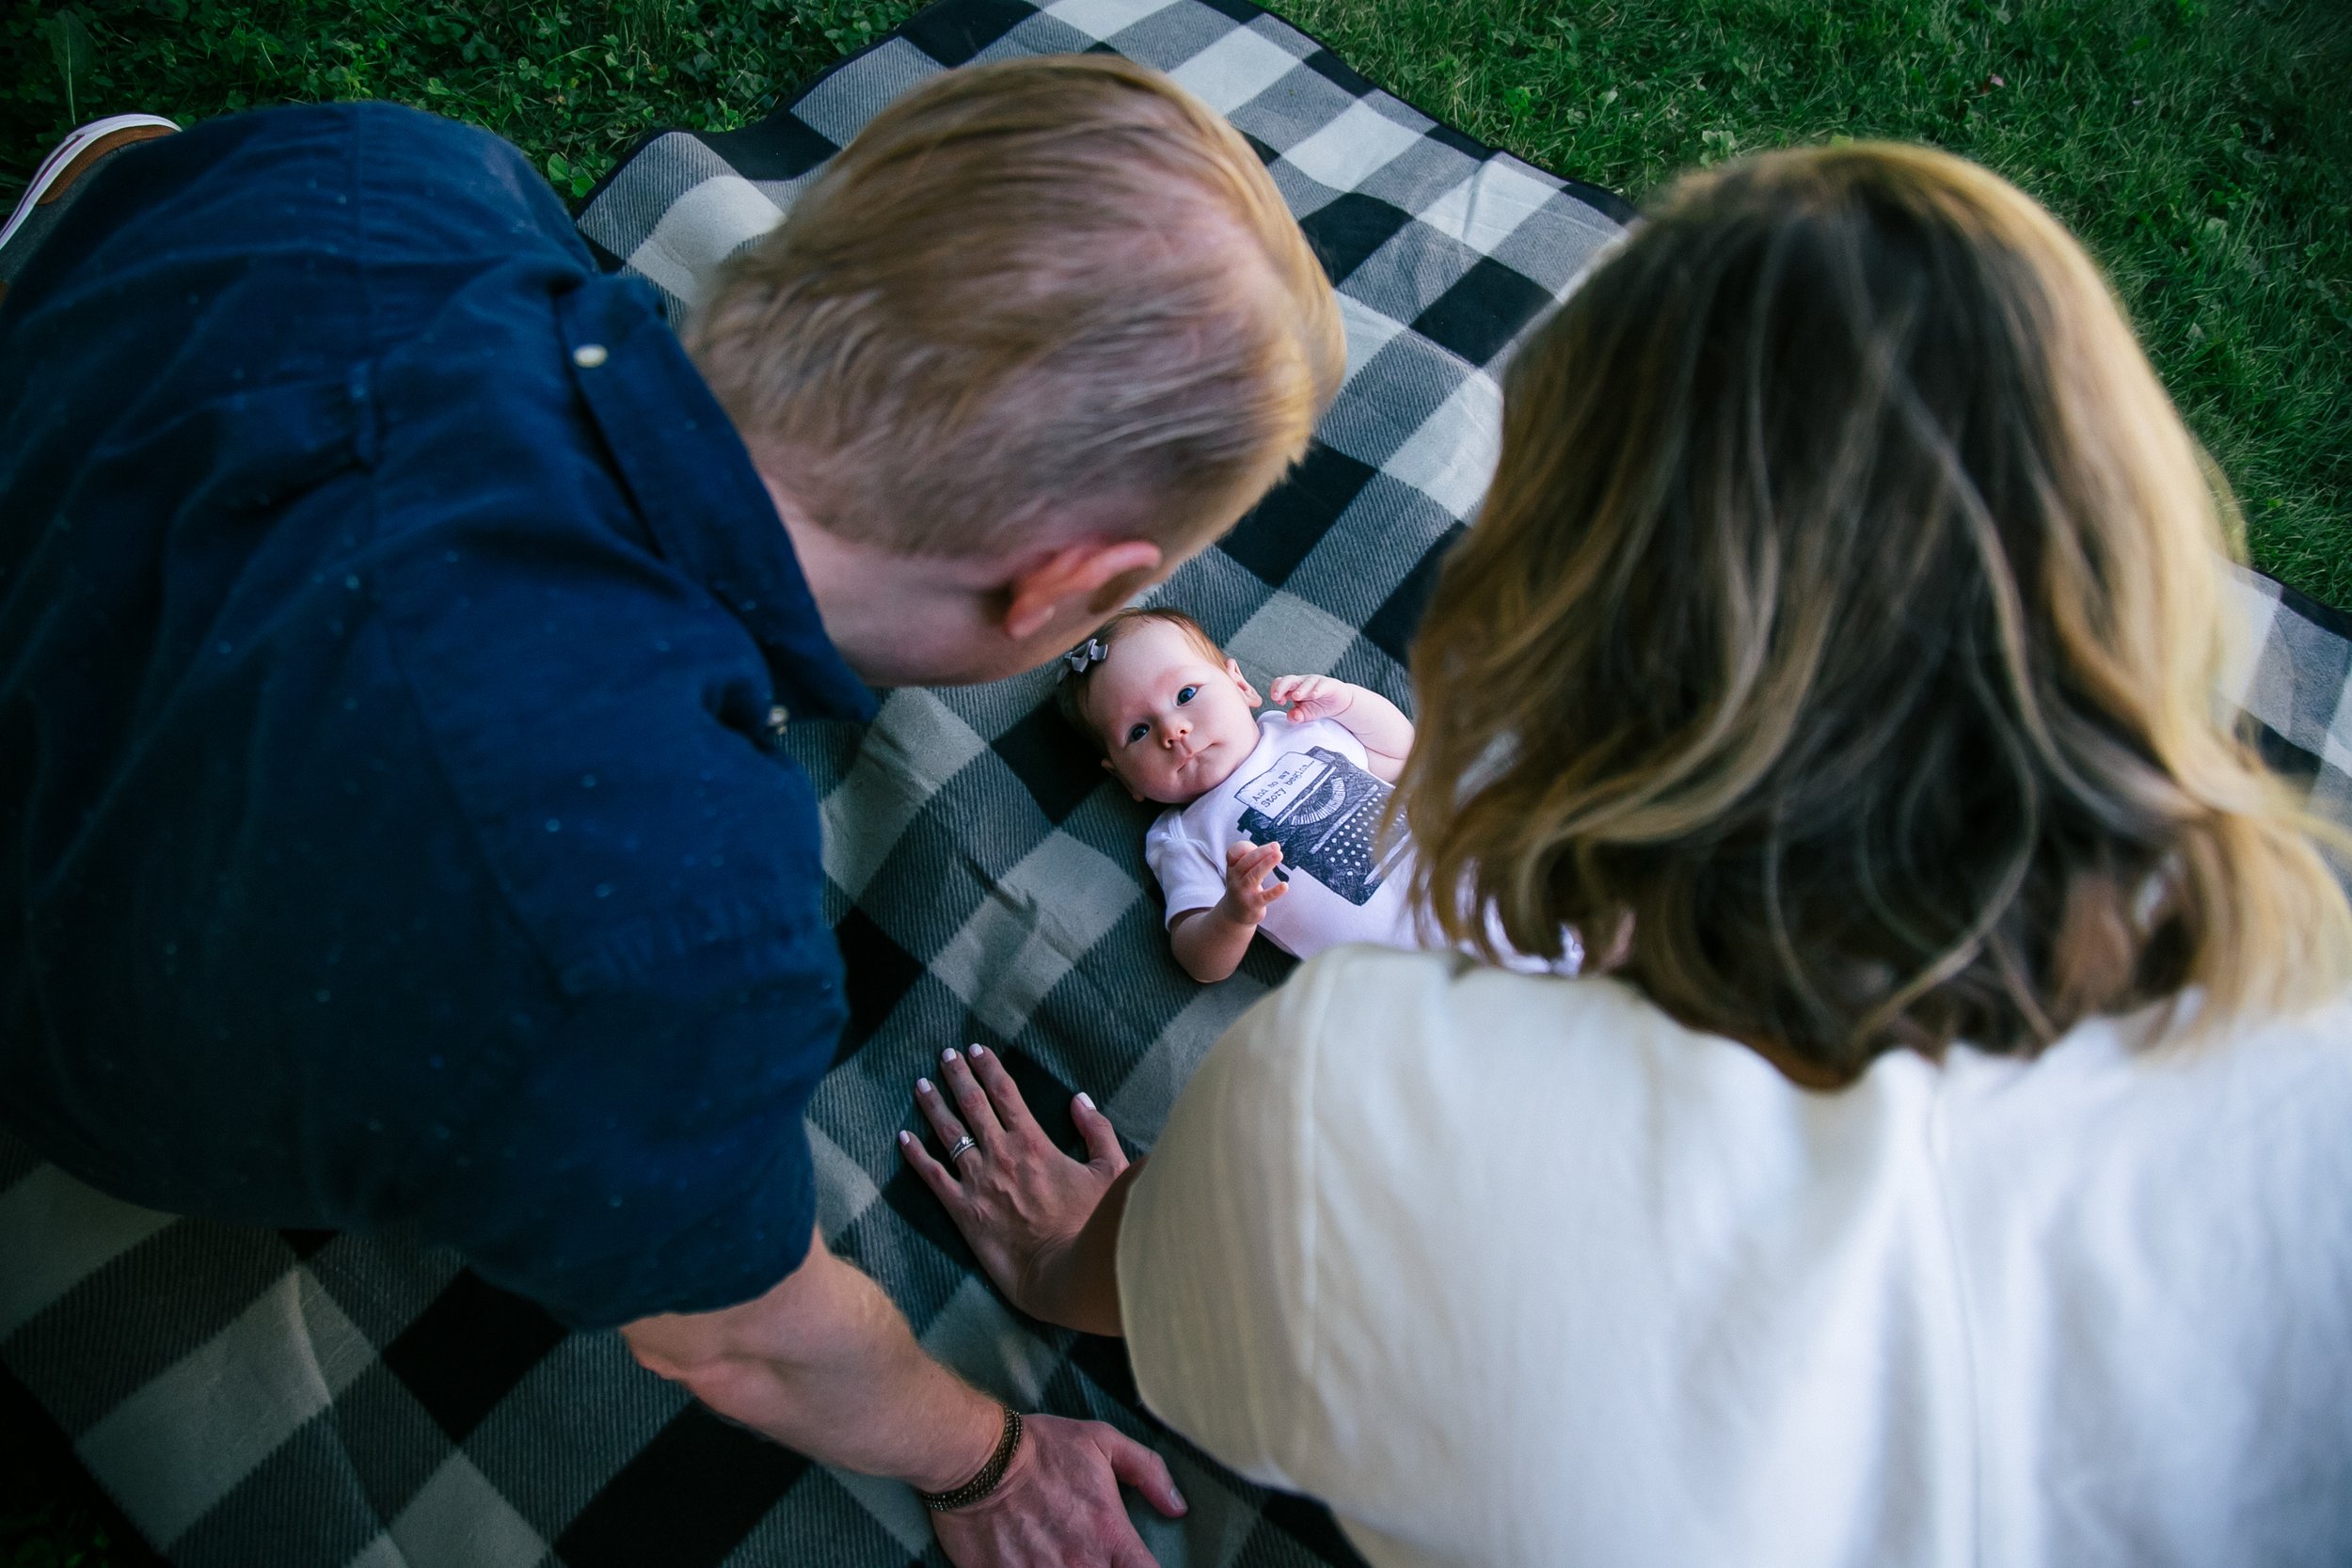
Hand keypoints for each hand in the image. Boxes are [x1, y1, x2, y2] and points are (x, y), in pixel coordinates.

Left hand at [902, 1045, 1127, 1321]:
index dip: (988, 1068)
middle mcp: (1001, 1155)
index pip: (1005, 1093)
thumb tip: (1080, 1100)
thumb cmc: (1092, 1225)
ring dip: (933, 1106)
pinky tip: (902, 1137)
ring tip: (921, 1085)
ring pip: (948, 1133)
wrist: (1064, 1273)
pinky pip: (931, 1176)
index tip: (976, 1050)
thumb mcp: (1111, 1171)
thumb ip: (1097, 1131)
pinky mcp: (962, 1211)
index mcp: (1034, 1142)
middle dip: (957, 1076)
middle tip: (945, 1055)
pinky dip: (915, 1155)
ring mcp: (978, 1182)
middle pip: (972, 1104)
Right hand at [930, 1413, 1185, 1567]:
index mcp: (1110, 1537)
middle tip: (1094, 1554)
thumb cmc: (1042, 1448)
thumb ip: (1148, 1472)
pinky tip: (1034, 1561)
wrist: (978, 1458)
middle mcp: (1082, 1566)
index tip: (1136, 1563)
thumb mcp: (1103, 1442)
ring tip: (1061, 1556)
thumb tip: (1177, 1507)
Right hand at [1220, 839, 1285, 924]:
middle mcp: (1235, 878)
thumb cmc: (1242, 887)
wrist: (1234, 914)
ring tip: (1279, 855)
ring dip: (1266, 864)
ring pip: (1254, 875)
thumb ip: (1251, 858)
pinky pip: (1265, 897)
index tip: (1265, 845)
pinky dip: (1275, 891)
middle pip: (1246, 861)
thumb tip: (1272, 849)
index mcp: (1232, 867)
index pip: (1235, 853)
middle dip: (1262, 852)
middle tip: (1276, 846)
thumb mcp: (1240, 871)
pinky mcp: (1253, 904)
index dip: (1246, 847)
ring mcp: (1243, 892)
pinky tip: (1285, 886)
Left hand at [1268, 673, 1354, 722]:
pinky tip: (1313, 695)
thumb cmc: (1318, 706)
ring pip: (1306, 682)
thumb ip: (1296, 716)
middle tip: (1276, 697)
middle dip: (1281, 687)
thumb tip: (1291, 716)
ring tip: (1296, 697)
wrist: (1339, 703)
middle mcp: (1302, 682)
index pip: (1280, 684)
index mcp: (1293, 688)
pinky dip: (1317, 689)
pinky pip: (1322, 685)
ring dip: (1300, 689)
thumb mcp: (1305, 714)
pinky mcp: (1329, 684)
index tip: (1278, 702)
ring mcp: (1315, 681)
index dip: (1276, 691)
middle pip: (1289, 680)